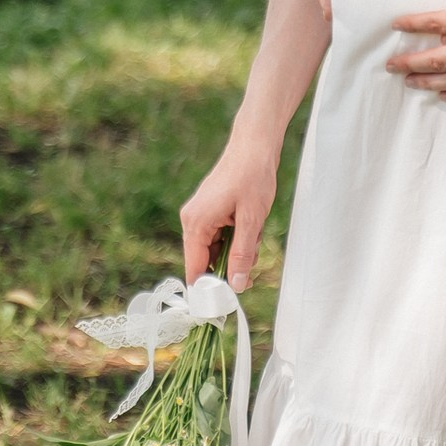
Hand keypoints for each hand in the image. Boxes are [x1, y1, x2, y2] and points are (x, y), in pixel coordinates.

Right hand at [180, 131, 281, 289]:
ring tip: (254, 231)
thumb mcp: (251, 220)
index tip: (228, 301)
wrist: (254, 144)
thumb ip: (242, 255)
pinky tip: (250, 224)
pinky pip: (219, 236)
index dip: (209, 289)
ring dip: (236, 250)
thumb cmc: (252, 176)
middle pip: (205, 262)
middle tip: (252, 253)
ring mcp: (199, 215)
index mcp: (195, 223)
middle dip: (230, 264)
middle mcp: (192, 220)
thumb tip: (237, 286)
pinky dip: (236, 238)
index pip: (194, 270)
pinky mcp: (209, 211)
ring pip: (216, 250)